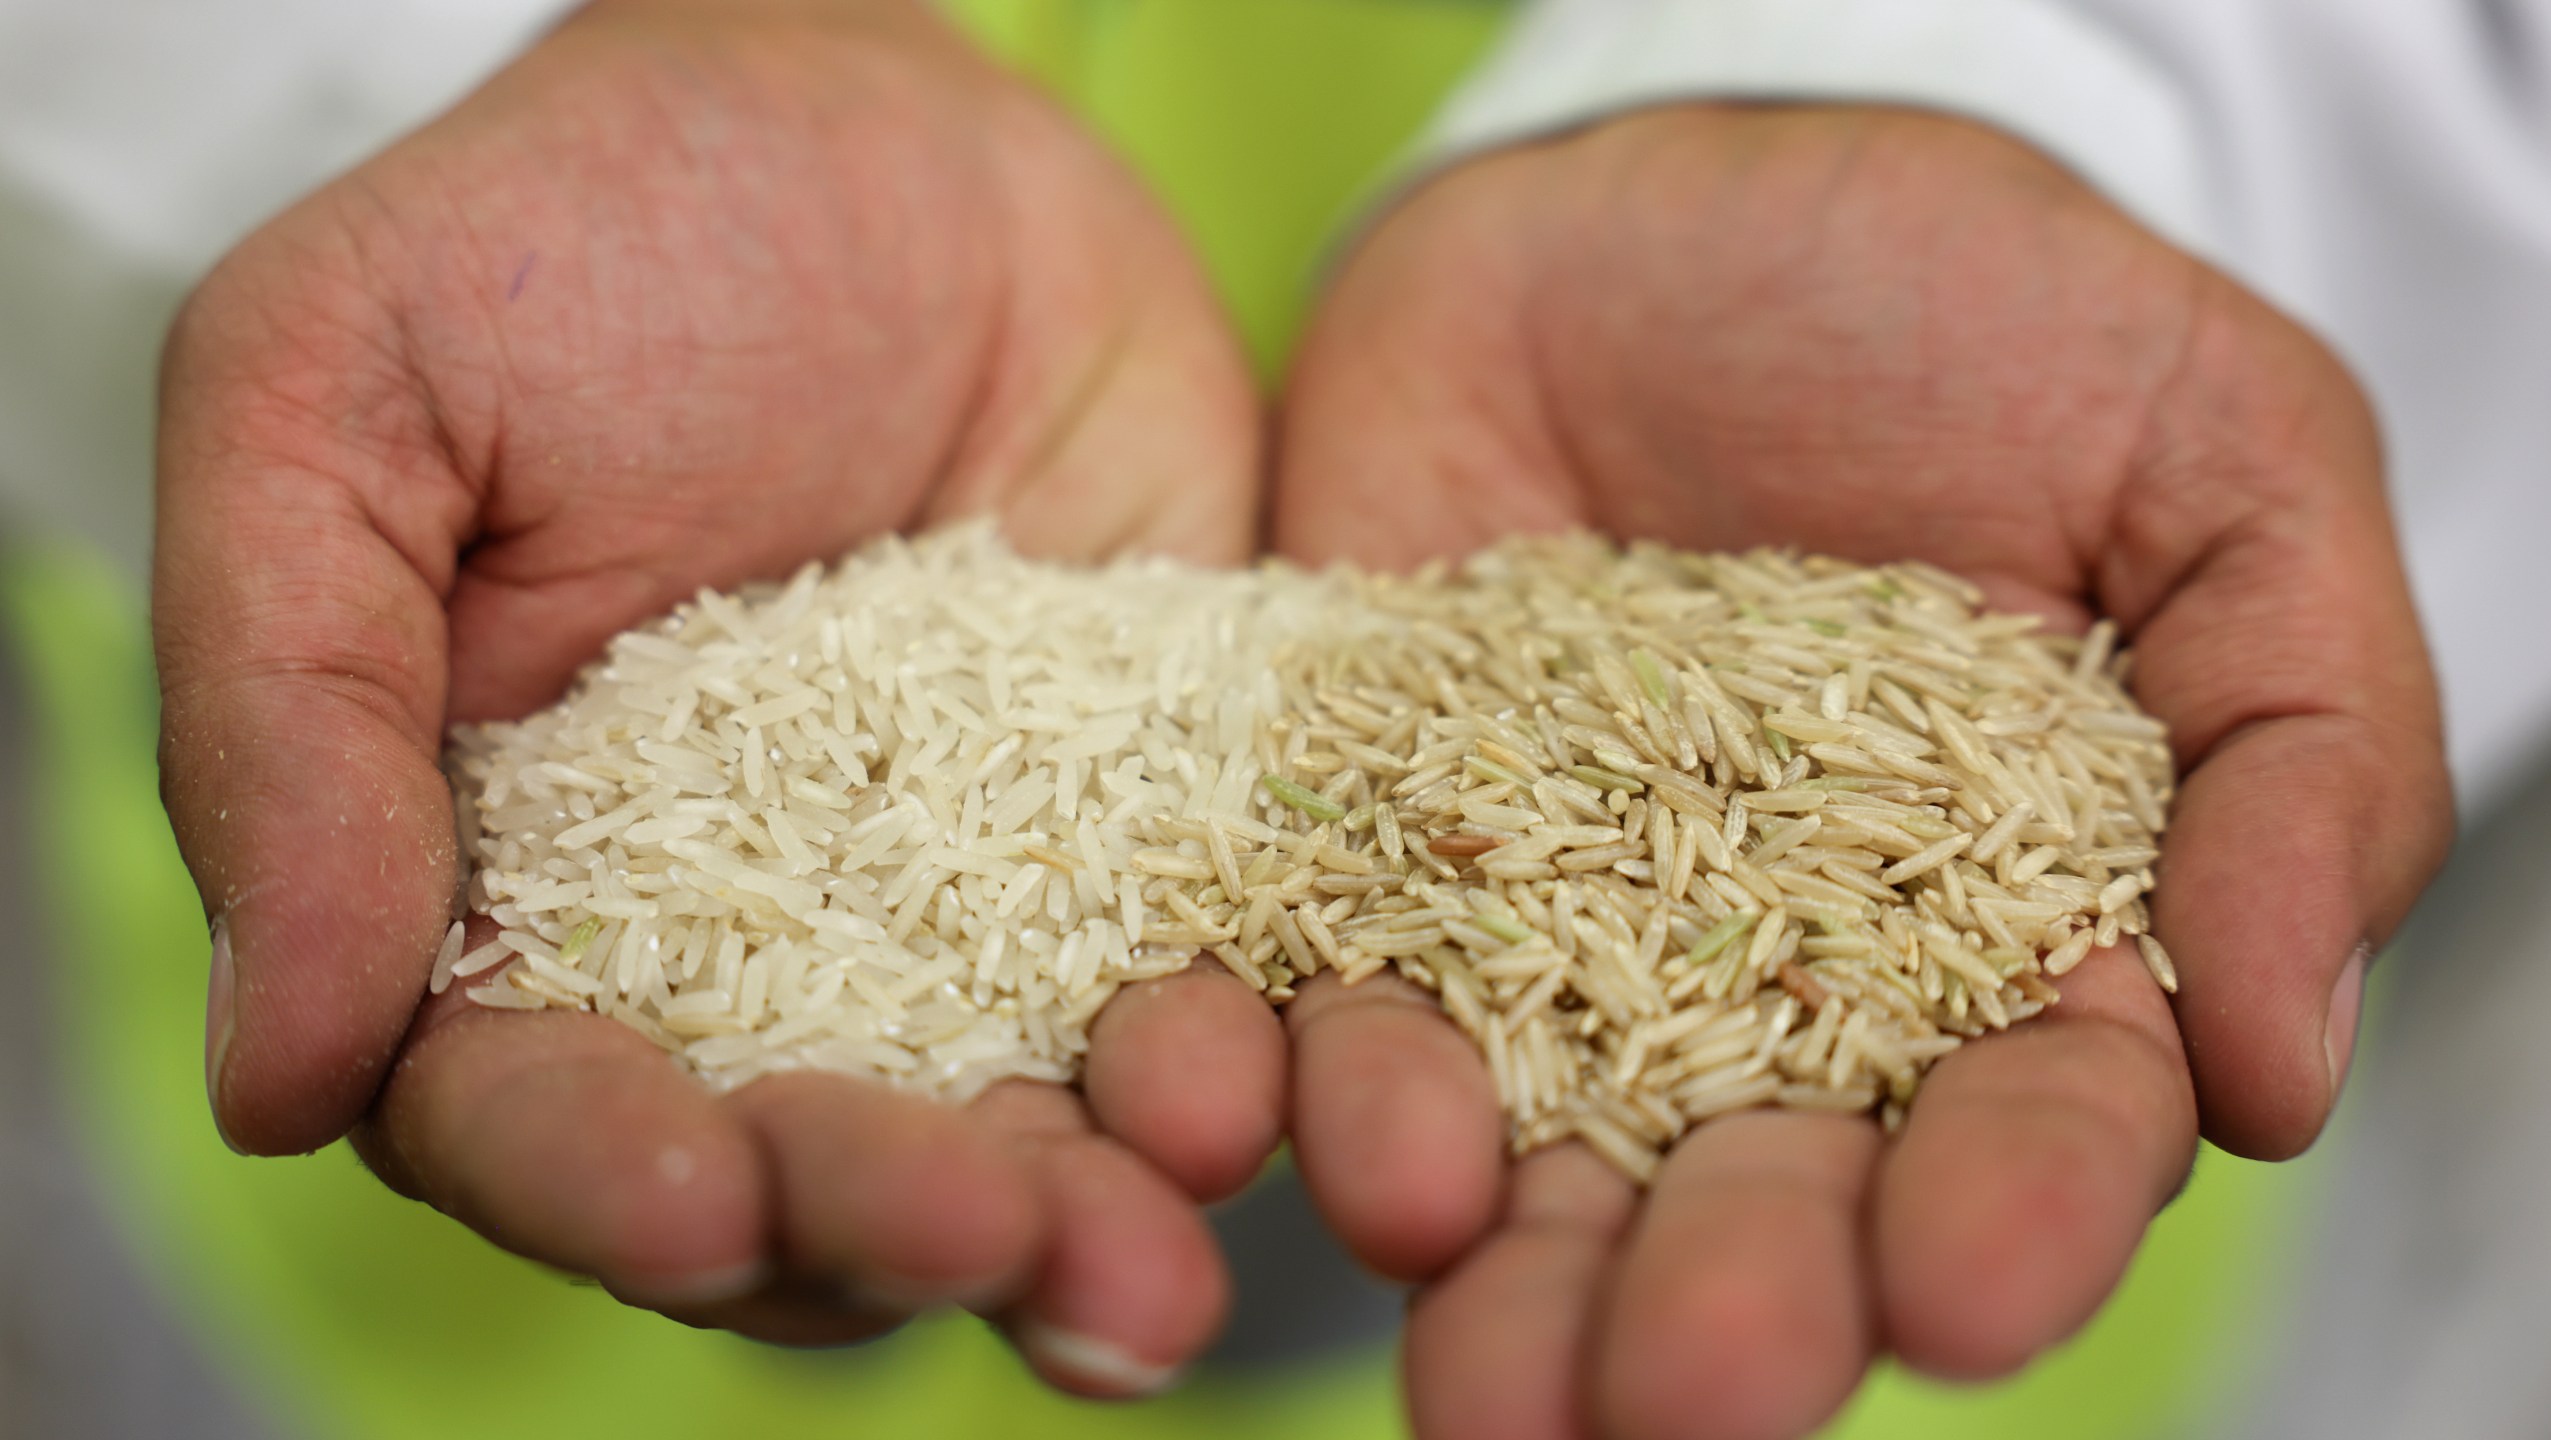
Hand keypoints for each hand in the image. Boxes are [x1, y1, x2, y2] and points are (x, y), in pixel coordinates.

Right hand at [154, 0, 1278, 1383]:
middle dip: (879, 1224)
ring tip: (1159, 1262)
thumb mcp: (341, 398)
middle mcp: (738, 960)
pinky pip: (1197, 985)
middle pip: (791, 1174)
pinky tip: (1287, 1097)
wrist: (889, 124)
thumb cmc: (574, 236)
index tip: (697, 1189)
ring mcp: (961, 918)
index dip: (599, 1179)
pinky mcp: (1146, 846)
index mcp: (503, 900)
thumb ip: (282, 710)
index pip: (524, 1114)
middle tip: (987, 1227)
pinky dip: (1241, 1065)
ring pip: (1007, 1134)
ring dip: (1078, 1222)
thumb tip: (270, 1068)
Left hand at [1274, 104, 2450, 1437]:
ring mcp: (1540, 931)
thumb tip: (2279, 1064)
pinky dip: (1269, 1064)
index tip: (1956, 1291)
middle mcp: (1766, 987)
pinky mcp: (1349, 845)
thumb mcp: (2215, 460)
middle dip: (1727, 1306)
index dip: (2008, 1213)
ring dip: (1493, 1274)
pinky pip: (1302, 977)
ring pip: (1524, 1151)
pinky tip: (1237, 1124)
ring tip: (1466, 1380)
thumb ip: (2299, 744)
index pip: (2032, 1121)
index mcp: (2003, 940)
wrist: (1668, 186)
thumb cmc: (1974, 305)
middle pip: (1758, 1193)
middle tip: (1672, 1404)